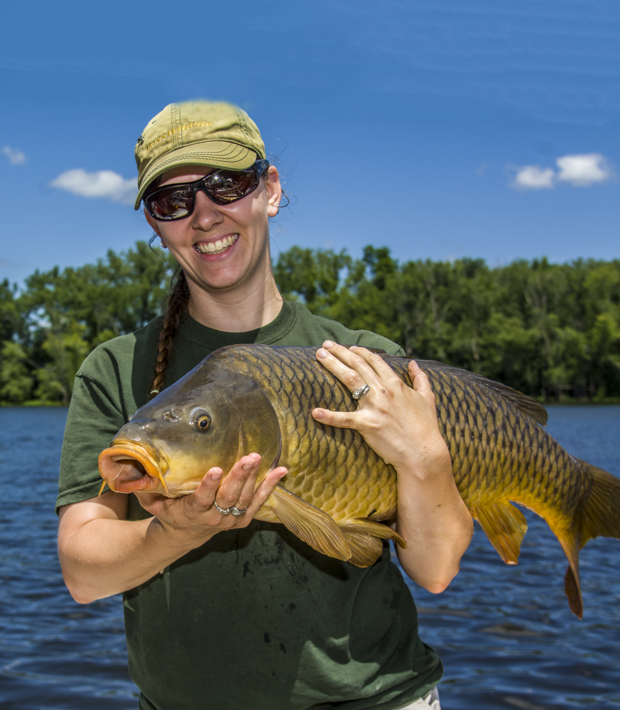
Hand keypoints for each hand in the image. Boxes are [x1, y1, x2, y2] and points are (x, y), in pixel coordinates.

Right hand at [136, 453, 286, 549]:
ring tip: (259, 458)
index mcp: (191, 512)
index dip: (209, 486)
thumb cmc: (167, 509)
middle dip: (239, 477)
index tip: (216, 470)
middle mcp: (213, 518)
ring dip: (254, 478)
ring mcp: (230, 520)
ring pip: (244, 499)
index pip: (201, 499)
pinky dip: (270, 487)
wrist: (184, 534)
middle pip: (229, 497)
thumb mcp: (152, 501)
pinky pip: (258, 503)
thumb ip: (145, 487)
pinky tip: (282, 470)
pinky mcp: (242, 519)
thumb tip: (133, 465)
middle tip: (248, 458)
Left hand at [312, 341, 450, 479]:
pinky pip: (344, 419)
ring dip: (333, 364)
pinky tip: (315, 412)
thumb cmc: (426, 427)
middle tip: (325, 345)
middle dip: (340, 352)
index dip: (359, 352)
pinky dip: (329, 416)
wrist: (424, 453)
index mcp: (396, 384)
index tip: (348, 347)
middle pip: (358, 365)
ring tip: (319, 355)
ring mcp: (374, 406)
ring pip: (350, 379)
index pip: (374, 361)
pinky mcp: (367, 425)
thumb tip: (414, 363)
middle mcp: (383, 391)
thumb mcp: (427, 398)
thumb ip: (421, 378)